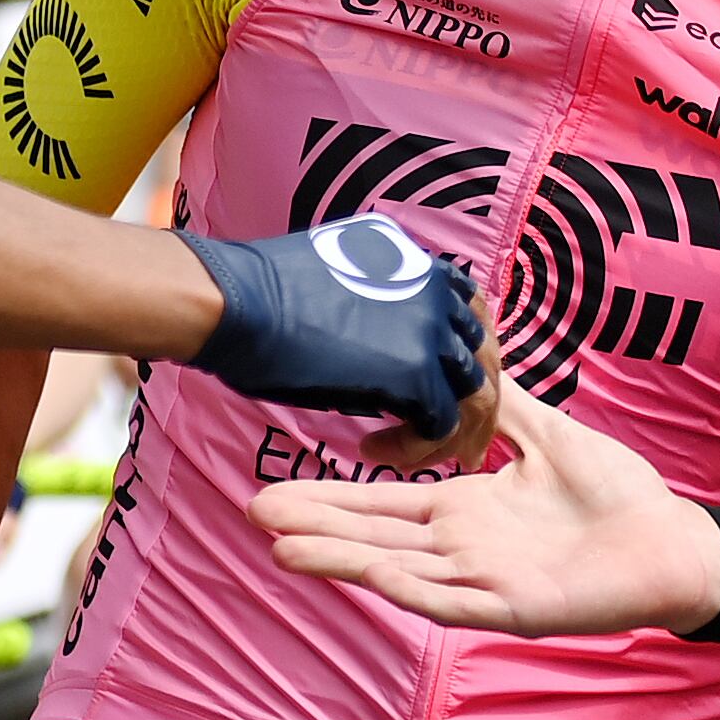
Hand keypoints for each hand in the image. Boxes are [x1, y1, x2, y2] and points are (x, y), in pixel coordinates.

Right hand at [180, 219, 496, 460]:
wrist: (237, 303)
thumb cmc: (264, 293)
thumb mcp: (340, 271)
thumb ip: (378, 293)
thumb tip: (382, 328)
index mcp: (421, 262)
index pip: (471, 316)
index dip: (461, 358)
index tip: (443, 389)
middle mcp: (438, 291)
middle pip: (483, 358)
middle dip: (471, 405)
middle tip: (454, 443)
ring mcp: (431, 331)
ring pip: (472, 397)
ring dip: (444, 434)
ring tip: (407, 456)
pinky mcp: (415, 375)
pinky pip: (440, 426)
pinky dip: (416, 450)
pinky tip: (374, 451)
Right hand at [255, 382, 719, 638]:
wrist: (673, 540)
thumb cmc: (618, 494)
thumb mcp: (549, 435)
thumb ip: (501, 405)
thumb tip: (461, 365)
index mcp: (469, 509)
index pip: (385, 505)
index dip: (333, 499)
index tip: (279, 489)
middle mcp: (465, 547)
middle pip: (375, 537)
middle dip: (316, 526)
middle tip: (254, 513)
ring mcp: (483, 581)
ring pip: (397, 570)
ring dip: (342, 561)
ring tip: (284, 548)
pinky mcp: (512, 608)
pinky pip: (450, 599)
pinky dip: (407, 586)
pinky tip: (369, 573)